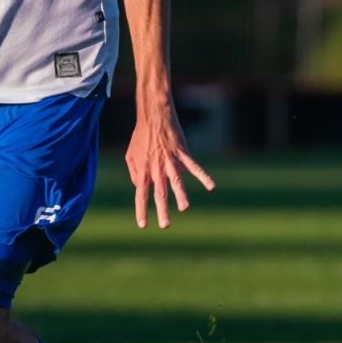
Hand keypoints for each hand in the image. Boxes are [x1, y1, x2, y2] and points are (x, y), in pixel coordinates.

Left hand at [126, 102, 215, 228]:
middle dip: (162, 210)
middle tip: (165, 226)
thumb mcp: (130, 156)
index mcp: (143, 171)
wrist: (153, 117)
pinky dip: (203, 176)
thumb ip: (135, 173)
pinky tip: (211, 186)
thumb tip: (139, 188)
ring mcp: (170, 161)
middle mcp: (156, 169)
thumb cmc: (141, 137)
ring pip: (176, 182)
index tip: (143, 225)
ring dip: (181, 196)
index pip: (141, 195)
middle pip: (159, 193)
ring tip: (184, 208)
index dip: (141, 210)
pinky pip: (194, 167)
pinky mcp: (182, 154)